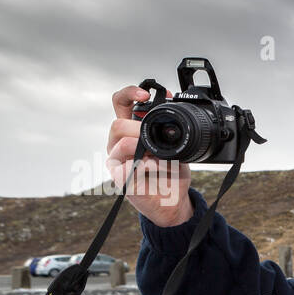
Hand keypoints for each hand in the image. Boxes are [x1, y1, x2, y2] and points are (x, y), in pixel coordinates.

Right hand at [107, 85, 193, 226]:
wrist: (173, 201)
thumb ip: (169, 130)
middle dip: (140, 128)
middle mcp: (119, 144)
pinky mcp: (120, 179)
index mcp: (131, 131)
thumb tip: (173, 111)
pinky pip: (125, 167)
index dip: (130, 93)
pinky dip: (145, 166)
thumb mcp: (176, 146)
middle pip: (117, 124)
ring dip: (146, 148)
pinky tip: (156, 168)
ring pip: (121, 143)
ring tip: (163, 158)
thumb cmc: (171, 172)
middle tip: (158, 138)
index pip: (120, 103)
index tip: (146, 93)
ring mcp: (117, 162)